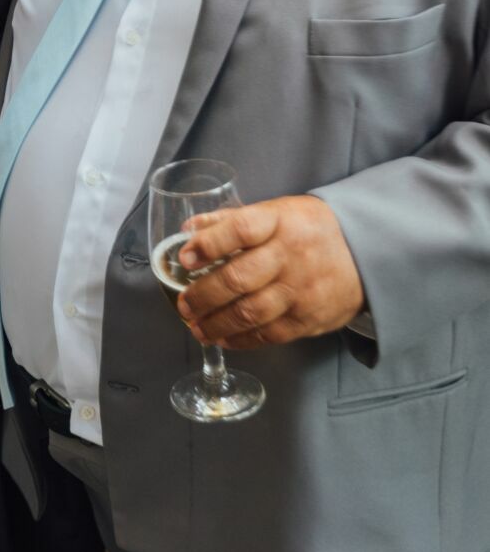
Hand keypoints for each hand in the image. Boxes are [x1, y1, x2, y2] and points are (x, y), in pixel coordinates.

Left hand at [173, 195, 365, 349]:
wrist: (367, 253)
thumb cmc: (311, 229)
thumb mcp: (277, 212)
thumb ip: (232, 220)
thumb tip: (189, 230)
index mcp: (281, 222)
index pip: (241, 229)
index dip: (209, 244)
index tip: (185, 257)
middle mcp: (290, 256)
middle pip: (239, 278)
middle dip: (203, 295)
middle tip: (184, 304)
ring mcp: (301, 291)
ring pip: (250, 313)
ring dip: (216, 323)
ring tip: (195, 326)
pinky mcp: (309, 320)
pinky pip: (268, 335)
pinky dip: (240, 339)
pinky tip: (222, 337)